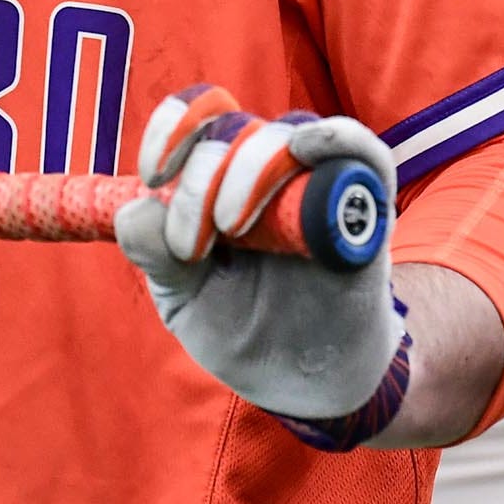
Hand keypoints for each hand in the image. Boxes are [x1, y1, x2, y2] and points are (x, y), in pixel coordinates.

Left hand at [115, 85, 409, 446]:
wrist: (303, 381)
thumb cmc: (242, 328)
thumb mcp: (184, 299)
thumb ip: (155, 254)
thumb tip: (138, 209)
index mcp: (216, 181)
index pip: (196, 122)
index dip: (170, 129)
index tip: (152, 172)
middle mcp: (264, 171)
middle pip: (232, 129)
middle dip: (201, 180)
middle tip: (193, 244)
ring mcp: (315, 185)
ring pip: (284, 136)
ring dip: (249, 169)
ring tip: (232, 227)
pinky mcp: (365, 208)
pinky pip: (362, 153)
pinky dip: (337, 138)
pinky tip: (308, 147)